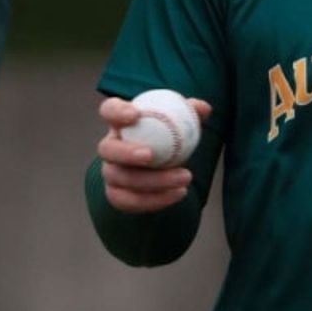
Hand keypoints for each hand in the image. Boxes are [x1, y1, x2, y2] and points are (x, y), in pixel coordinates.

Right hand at [96, 95, 211, 213]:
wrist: (164, 165)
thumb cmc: (168, 136)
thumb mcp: (180, 121)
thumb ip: (191, 112)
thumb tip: (204, 110)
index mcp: (121, 122)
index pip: (109, 110)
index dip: (117, 111)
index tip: (135, 114)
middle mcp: (110, 147)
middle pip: (107, 149)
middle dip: (126, 152)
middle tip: (150, 155)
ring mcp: (110, 172)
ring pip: (121, 178)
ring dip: (153, 181)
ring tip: (184, 178)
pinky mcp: (116, 194)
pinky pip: (128, 201)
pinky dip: (154, 200)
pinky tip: (178, 194)